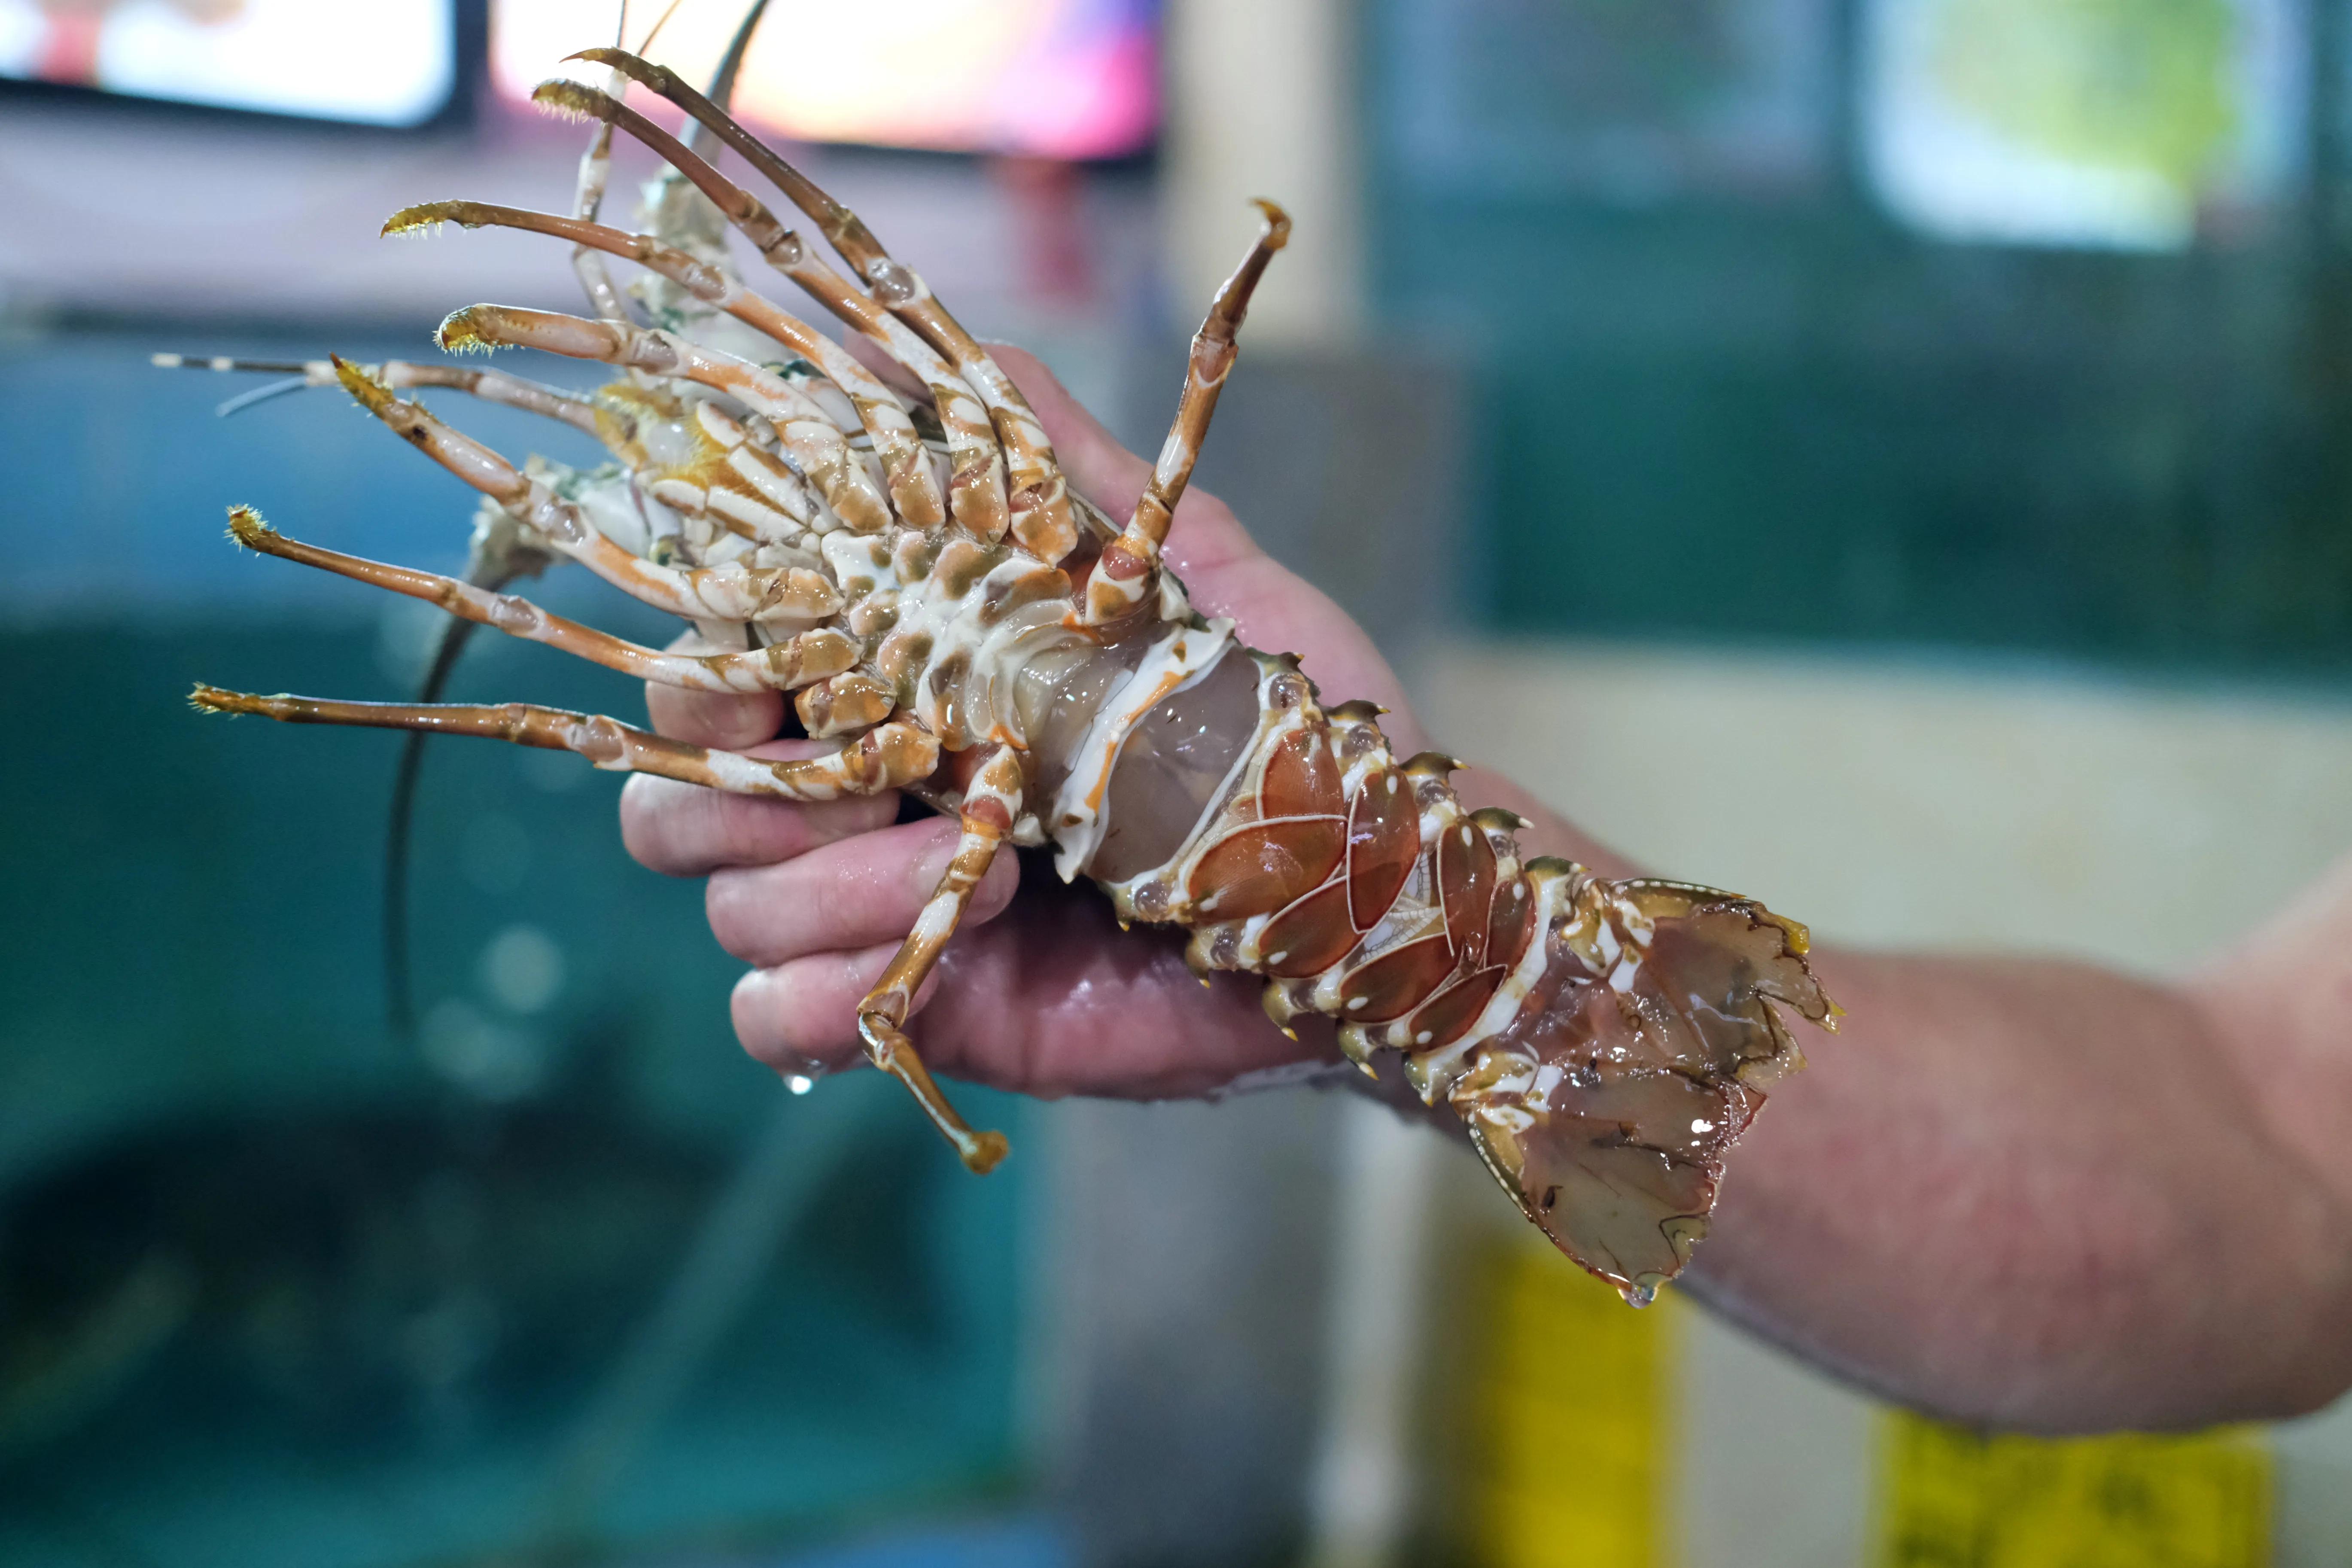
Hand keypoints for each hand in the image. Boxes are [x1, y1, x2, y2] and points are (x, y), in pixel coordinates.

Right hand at [620, 344, 1434, 1098]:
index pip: (727, 664)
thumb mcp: (1191, 581)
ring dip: (815, 888)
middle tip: (866, 779)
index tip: (751, 659)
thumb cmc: (1277, 733)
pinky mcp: (921, 1008)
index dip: (703, 659)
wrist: (1357, 893)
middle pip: (682, 791)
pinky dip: (814, 997)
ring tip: (971, 868)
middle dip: (733, 785)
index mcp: (910, 682)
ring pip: (729, 904)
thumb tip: (977, 351)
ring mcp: (884, 908)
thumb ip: (1073, 476)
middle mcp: (872, 794)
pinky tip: (933, 959)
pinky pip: (776, 1020)